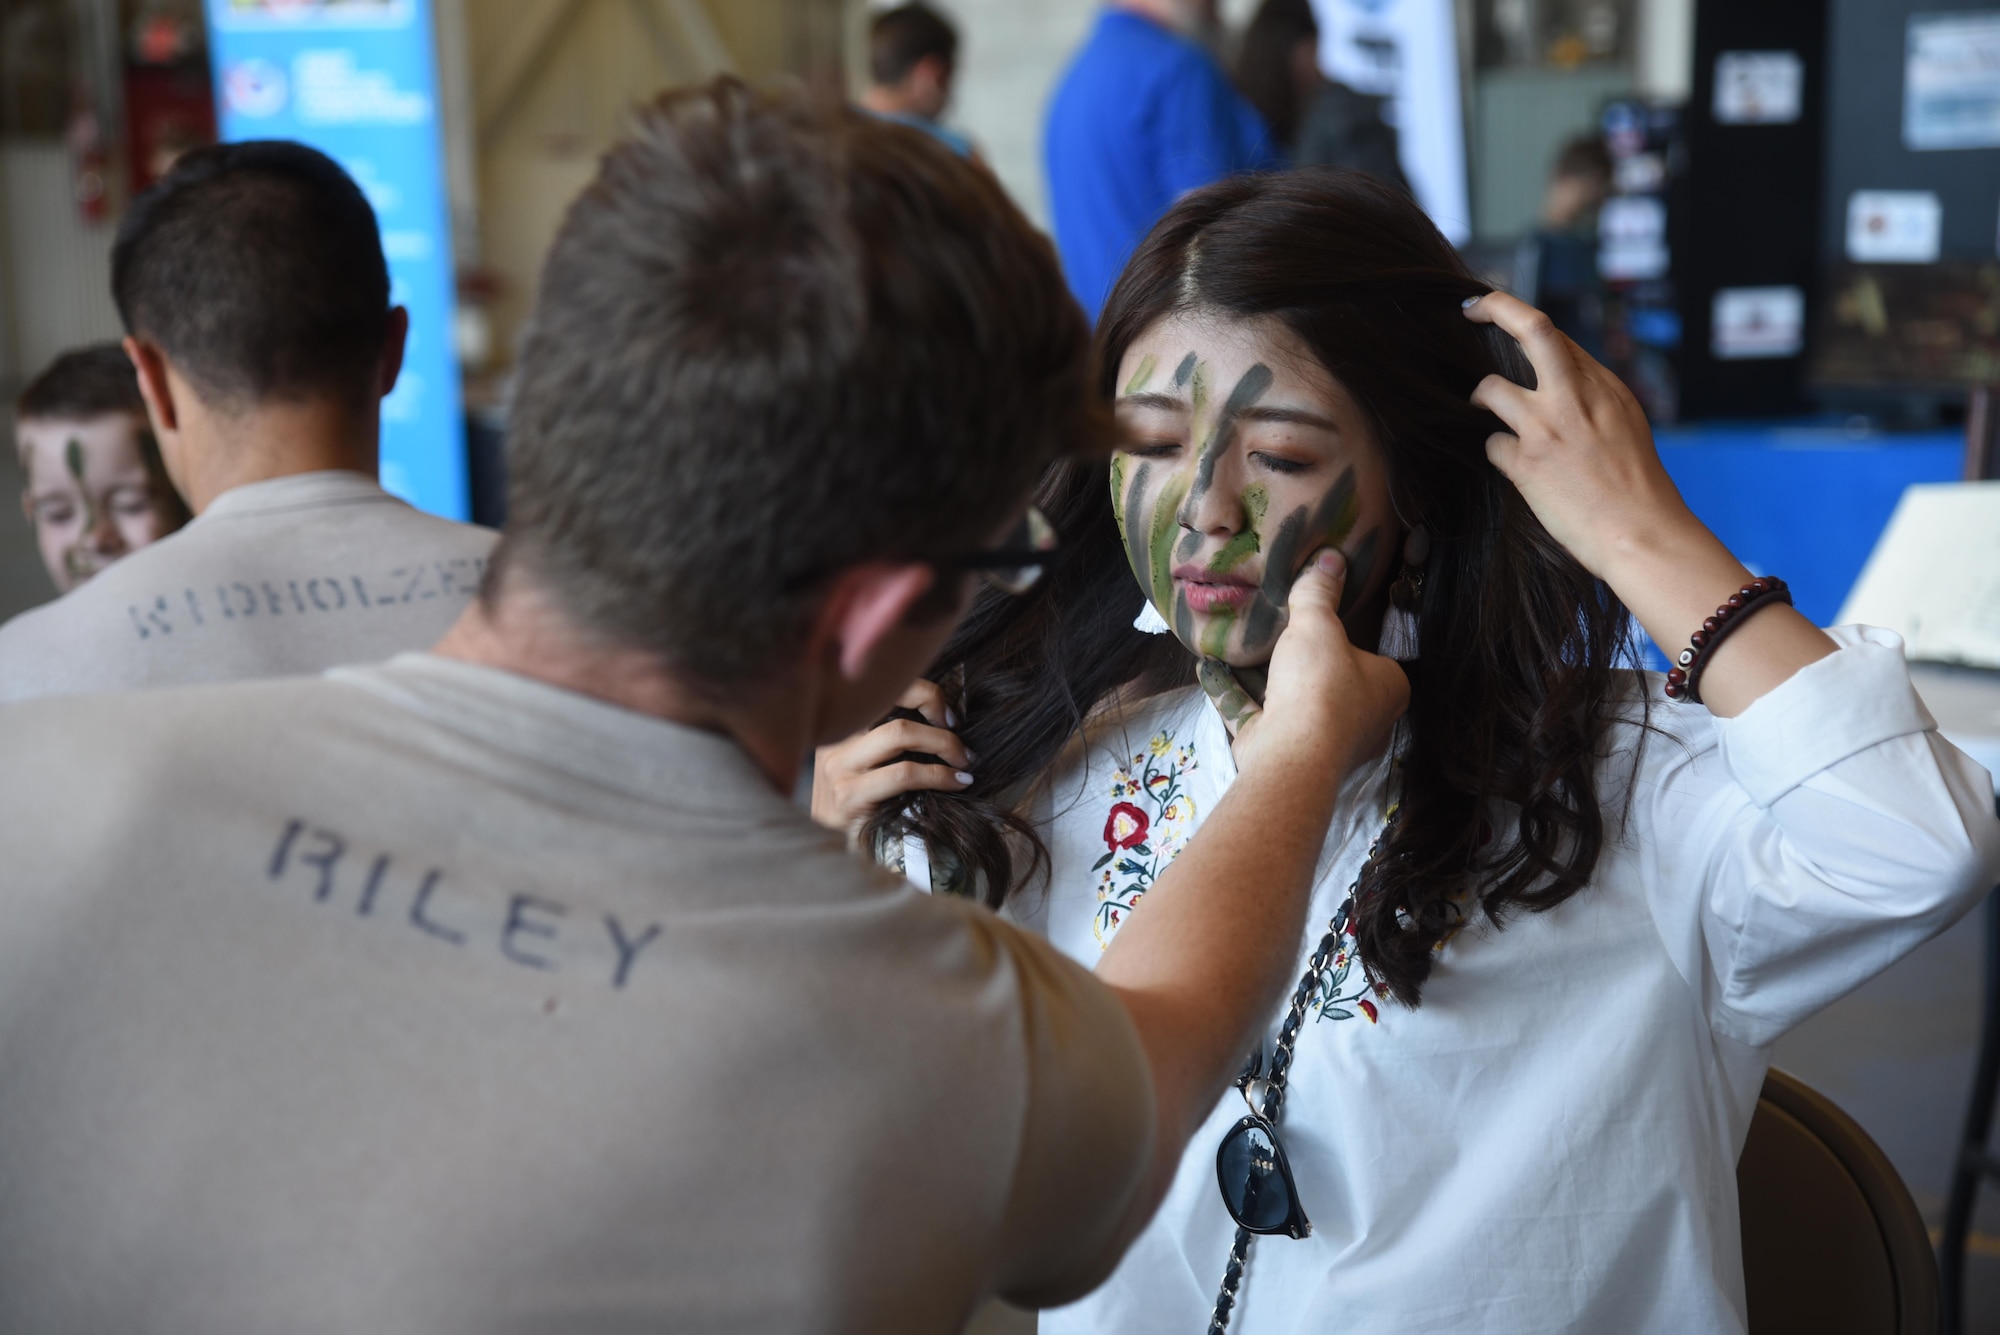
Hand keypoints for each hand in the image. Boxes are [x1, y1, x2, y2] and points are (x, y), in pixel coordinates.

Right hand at [811, 678, 972, 839]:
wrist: (828, 859)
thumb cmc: (862, 811)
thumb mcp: (869, 769)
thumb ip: (893, 743)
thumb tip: (946, 719)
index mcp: (839, 727)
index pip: (881, 687)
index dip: (924, 693)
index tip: (949, 718)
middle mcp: (833, 740)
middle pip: (891, 703)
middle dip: (938, 721)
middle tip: (964, 750)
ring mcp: (838, 767)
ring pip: (899, 733)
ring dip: (943, 745)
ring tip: (964, 765)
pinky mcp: (849, 795)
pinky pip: (903, 774)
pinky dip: (938, 775)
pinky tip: (955, 783)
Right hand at [1232, 549, 1408, 780]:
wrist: (1292, 755)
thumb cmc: (1320, 686)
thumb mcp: (1318, 626)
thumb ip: (1319, 593)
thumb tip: (1332, 557)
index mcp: (1388, 690)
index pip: (1373, 658)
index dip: (1348, 639)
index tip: (1321, 622)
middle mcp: (1362, 721)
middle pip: (1328, 681)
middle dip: (1298, 661)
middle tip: (1275, 630)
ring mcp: (1321, 742)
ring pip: (1289, 702)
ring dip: (1259, 677)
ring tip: (1236, 644)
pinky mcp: (1283, 753)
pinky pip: (1257, 717)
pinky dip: (1233, 693)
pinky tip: (1208, 668)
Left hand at [1465, 291, 1703, 582]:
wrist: (1643, 534)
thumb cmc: (1638, 490)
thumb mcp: (1626, 426)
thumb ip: (1592, 398)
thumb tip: (1559, 379)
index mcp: (1605, 386)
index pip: (1556, 336)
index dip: (1521, 320)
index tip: (1497, 311)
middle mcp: (1576, 397)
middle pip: (1532, 328)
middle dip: (1495, 307)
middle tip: (1471, 308)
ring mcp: (1548, 427)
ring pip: (1489, 389)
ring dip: (1481, 400)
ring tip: (1484, 412)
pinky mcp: (1527, 463)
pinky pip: (1492, 445)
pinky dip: (1499, 453)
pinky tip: (1516, 469)